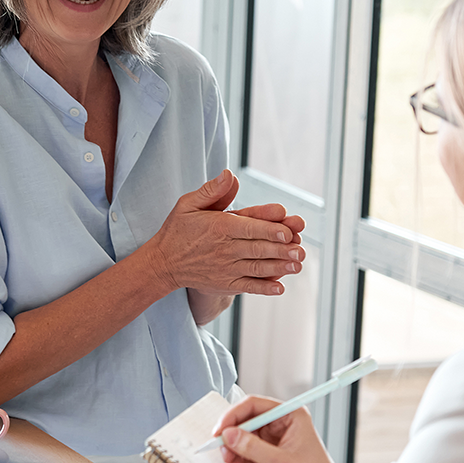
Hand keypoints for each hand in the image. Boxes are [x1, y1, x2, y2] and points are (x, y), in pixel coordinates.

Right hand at [149, 170, 305, 298]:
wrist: (163, 264)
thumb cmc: (179, 229)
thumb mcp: (189, 204)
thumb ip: (212, 191)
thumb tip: (229, 174)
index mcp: (219, 227)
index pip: (249, 227)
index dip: (269, 229)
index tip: (287, 231)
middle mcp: (224, 249)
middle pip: (257, 248)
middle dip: (281, 249)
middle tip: (300, 249)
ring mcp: (226, 268)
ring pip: (257, 268)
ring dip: (279, 268)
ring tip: (297, 265)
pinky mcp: (226, 284)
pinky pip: (248, 286)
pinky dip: (264, 288)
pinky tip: (280, 288)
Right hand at [215, 396, 364, 462]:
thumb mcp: (281, 462)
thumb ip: (252, 447)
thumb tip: (229, 434)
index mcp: (289, 415)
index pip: (254, 405)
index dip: (234, 416)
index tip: (220, 431)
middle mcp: (281, 424)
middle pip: (245, 425)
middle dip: (234, 443)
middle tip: (227, 457)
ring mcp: (275, 441)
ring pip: (244, 443)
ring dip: (237, 459)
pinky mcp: (270, 457)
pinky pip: (248, 457)